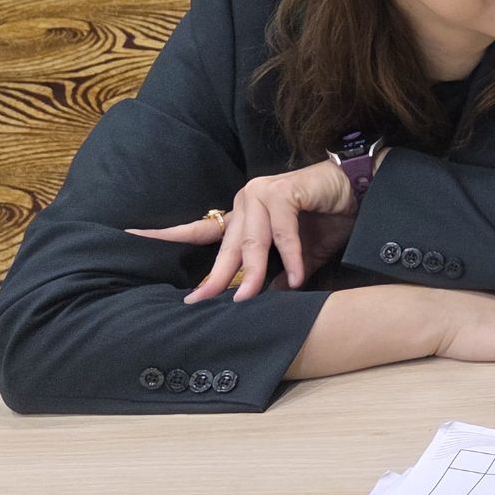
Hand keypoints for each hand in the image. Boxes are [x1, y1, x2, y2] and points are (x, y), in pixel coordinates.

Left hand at [132, 159, 361, 302]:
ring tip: (251, 297)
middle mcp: (246, 202)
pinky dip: (289, 257)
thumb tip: (266, 301)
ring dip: (254, 273)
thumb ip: (280, 276)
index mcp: (244, 217)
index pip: (200, 229)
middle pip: (225, 247)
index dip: (168, 234)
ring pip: (250, 242)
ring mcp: (262, 194)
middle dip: (214, 277)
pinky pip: (280, 232)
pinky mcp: (283, 193)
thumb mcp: (300, 257)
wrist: (361, 192)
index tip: (133, 236)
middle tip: (199, 301)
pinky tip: (294, 278)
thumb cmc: (329, 220)